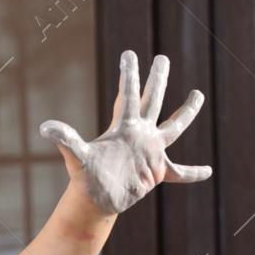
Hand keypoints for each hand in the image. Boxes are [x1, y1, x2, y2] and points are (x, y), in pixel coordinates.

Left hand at [38, 50, 210, 214]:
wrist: (96, 201)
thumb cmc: (85, 178)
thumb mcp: (77, 157)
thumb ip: (67, 140)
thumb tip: (45, 127)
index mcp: (124, 128)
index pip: (129, 95)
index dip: (129, 75)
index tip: (129, 53)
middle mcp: (140, 134)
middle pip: (153, 101)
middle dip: (158, 80)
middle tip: (163, 58)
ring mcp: (151, 151)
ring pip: (173, 127)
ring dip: (186, 112)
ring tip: (198, 94)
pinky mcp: (157, 171)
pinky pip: (181, 172)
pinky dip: (193, 172)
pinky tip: (208, 170)